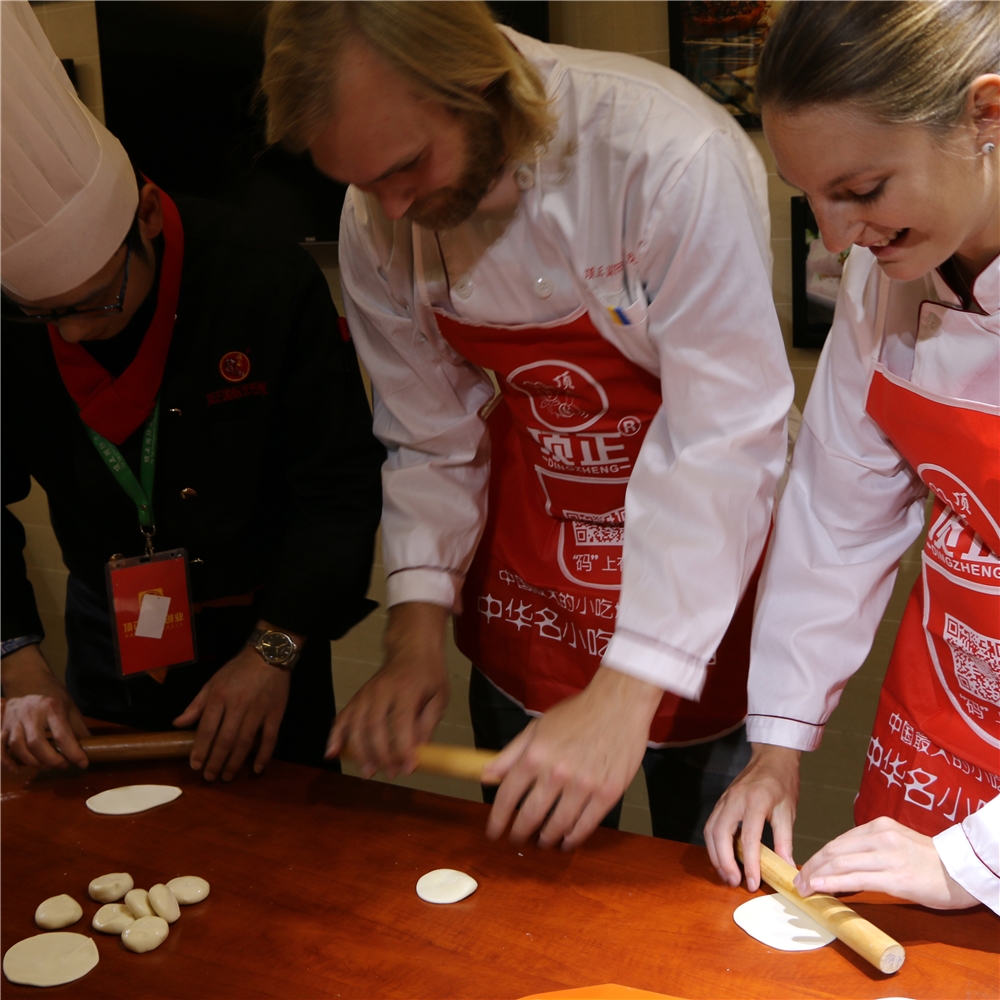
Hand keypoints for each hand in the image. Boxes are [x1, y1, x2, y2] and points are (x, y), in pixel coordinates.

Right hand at [1, 644, 89, 770]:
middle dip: (51, 759)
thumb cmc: (52, 695)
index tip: (83, 763)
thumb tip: (92, 747)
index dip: (73, 752)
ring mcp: (13, 720)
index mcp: (51, 707)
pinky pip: (0, 748)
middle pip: (36, 743)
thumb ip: (78, 727)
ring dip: (33, 762)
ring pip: (18, 747)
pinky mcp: (2, 726)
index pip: (62, 734)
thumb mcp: (69, 706)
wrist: (27, 680)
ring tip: (46, 766)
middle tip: (63, 765)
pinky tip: (18, 770)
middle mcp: (30, 713)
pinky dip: (7, 762)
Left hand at [173, 621, 294, 780]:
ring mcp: (258, 711)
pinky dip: (264, 755)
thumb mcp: (212, 682)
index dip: (200, 750)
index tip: (195, 766)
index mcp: (219, 697)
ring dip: (235, 763)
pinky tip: (256, 769)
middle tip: (210, 777)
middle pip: (225, 740)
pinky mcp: (275, 713)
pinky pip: (270, 738)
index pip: (206, 729)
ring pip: (245, 743)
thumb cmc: (238, 669)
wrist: (269, 654)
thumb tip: (178, 724)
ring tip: (227, 777)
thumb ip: (196, 705)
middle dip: (216, 762)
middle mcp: (238, 706)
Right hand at [326, 602, 449, 777]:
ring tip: (369, 772)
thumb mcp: (439, 697)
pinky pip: (342, 718)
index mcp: (406, 689)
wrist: (411, 649)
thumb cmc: (428, 675)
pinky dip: (335, 736)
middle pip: (374, 726)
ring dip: (360, 752)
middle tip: (391, 773)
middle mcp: (381, 690)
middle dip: (381, 754)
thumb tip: (418, 752)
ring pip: (355, 725)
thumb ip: (428, 724)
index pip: (401, 722)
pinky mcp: (357, 697)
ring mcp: (365, 693)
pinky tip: (332, 754)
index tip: (408, 768)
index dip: (402, 748)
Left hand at [481, 666, 661, 849]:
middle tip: (518, 840)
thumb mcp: (537, 728)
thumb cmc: (577, 714)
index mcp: (535, 755)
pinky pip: (586, 826)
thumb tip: (486, 776)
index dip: (497, 820)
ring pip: (558, 826)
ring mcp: (584, 785)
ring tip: (543, 841)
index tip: (494, 832)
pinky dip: (573, 838)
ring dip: (546, 839)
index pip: (507, 796)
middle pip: (530, 816)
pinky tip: (567, 840)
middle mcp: (556, 772)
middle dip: (520, 834)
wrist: (619, 704)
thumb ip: (510, 754)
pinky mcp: (608, 793)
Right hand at [704, 743, 800, 890]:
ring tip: (727, 875)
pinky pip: (711, 826)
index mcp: (754, 801)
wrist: (770, 757)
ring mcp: (724, 800)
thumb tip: (787, 869)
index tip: (752, 883)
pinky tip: (722, 858)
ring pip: (710, 831)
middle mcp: (734, 800)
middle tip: (734, 882)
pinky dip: (713, 845)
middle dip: (724, 862)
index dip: (750, 863)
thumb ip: (784, 841)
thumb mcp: (787, 812)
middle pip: (720, 835)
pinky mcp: (720, 803)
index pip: (748, 838)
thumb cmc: (782, 782)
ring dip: (715, 855)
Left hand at [794, 816, 978, 908]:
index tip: (806, 869)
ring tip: (804, 887)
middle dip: (812, 866)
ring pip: (841, 863)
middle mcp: (880, 837)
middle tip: (798, 880)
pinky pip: (856, 879)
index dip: (818, 857)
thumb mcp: (896, 844)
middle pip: (834, 851)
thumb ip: (871, 849)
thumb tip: (842, 865)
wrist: (962, 871)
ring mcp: (887, 856)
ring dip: (817, 876)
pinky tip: (819, 887)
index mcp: (879, 826)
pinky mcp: (895, 877)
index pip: (839, 841)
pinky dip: (833, 882)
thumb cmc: (930, 861)